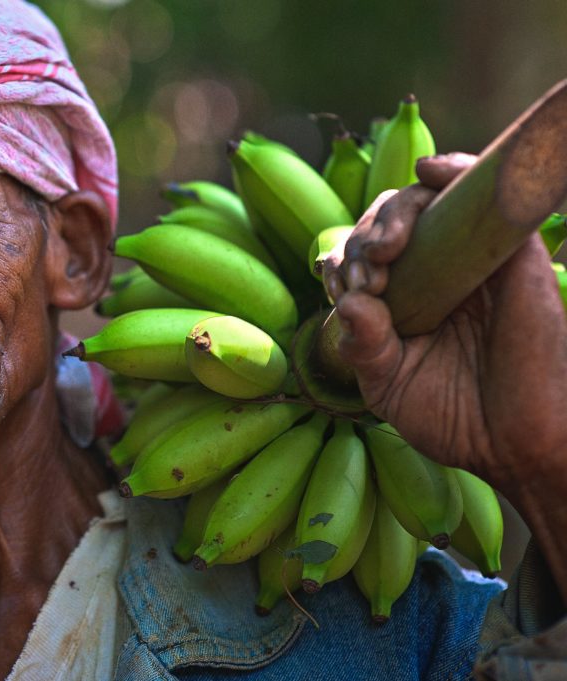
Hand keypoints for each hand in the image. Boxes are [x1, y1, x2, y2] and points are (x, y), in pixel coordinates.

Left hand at [322, 154, 566, 490]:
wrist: (516, 444)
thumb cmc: (454, 418)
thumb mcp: (388, 386)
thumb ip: (363, 347)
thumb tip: (348, 302)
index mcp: (398, 299)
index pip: (358, 255)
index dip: (342, 261)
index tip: (343, 292)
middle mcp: (432, 272)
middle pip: (389, 222)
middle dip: (365, 237)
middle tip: (367, 275)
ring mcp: (469, 259)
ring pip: (428, 200)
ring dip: (396, 210)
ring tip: (385, 247)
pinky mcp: (511, 252)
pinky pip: (483, 190)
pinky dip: (455, 168)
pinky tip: (427, 169)